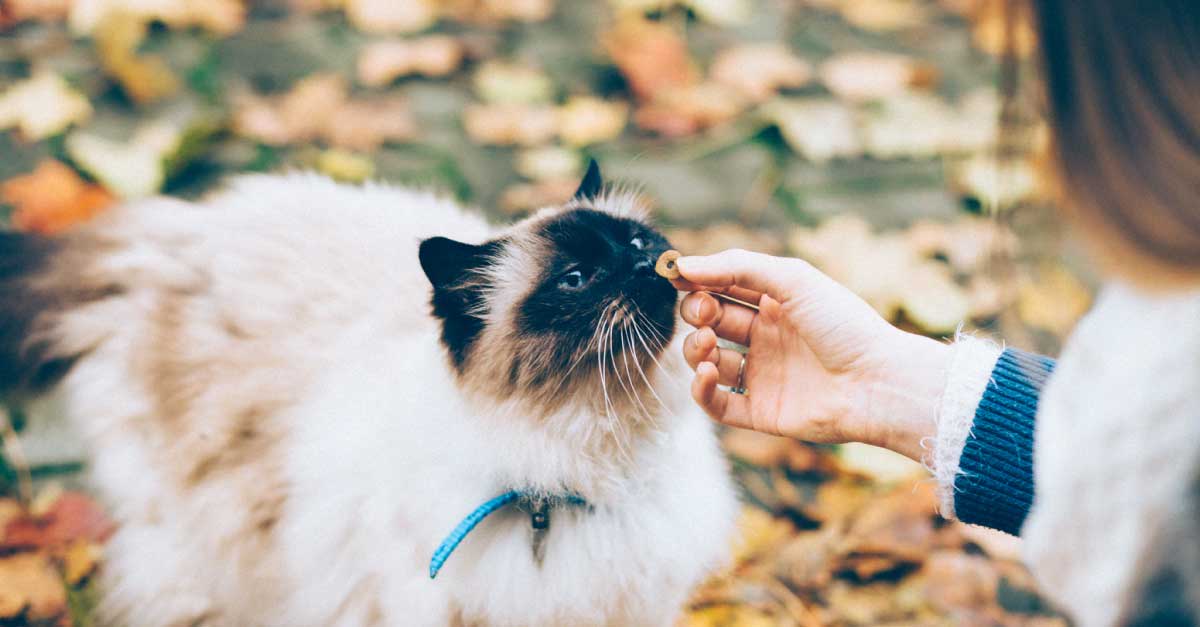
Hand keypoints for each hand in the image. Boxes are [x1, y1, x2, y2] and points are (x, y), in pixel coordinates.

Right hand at [672, 249, 949, 461]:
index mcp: (776, 303)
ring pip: (708, 361)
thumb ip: (736, 266)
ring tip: (708, 345)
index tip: (677, 277)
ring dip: (695, 349)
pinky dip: (701, 389)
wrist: (877, 382)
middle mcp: (767, 338)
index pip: (723, 287)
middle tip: (704, 313)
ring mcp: (763, 375)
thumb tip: (683, 265)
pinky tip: (708, 373)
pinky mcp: (760, 411)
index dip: (698, 282)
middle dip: (696, 313)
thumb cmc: (844, 325)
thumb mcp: (792, 279)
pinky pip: (717, 404)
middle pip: (711, 322)